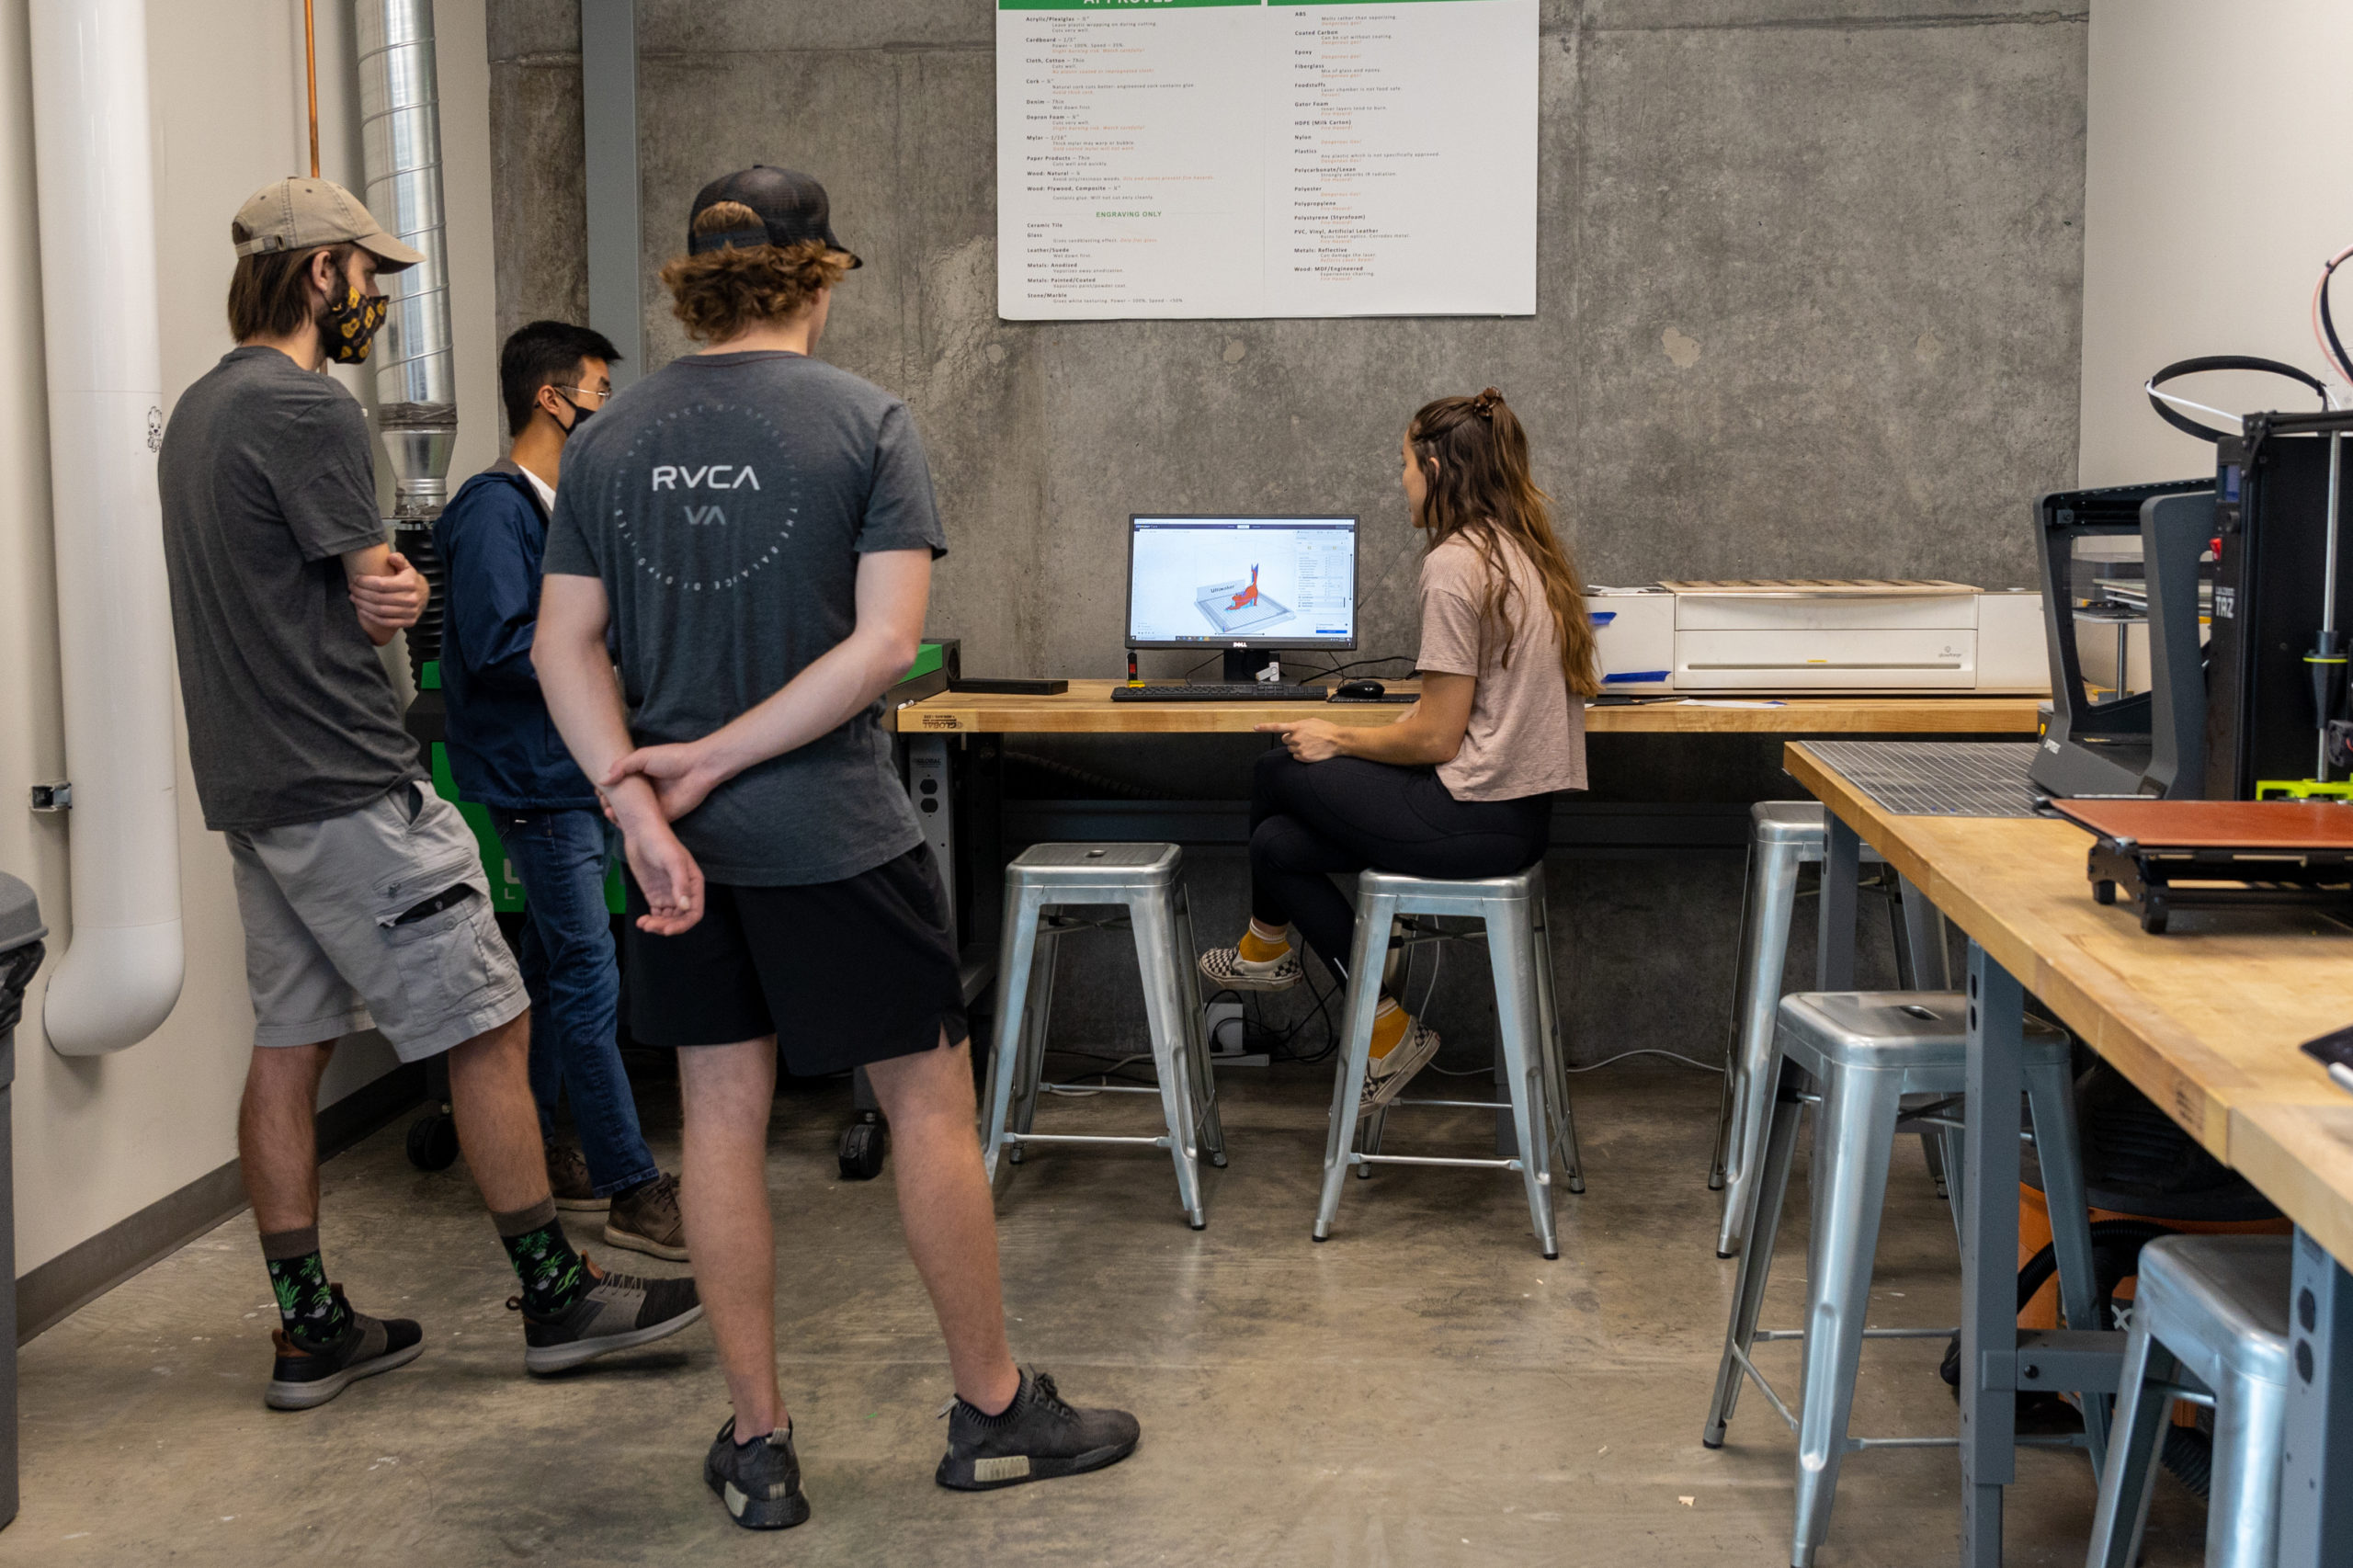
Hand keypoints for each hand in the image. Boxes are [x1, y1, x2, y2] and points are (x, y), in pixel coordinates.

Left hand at [351, 551, 428, 635]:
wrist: (424, 595)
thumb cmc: (410, 579)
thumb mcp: (406, 567)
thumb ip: (399, 559)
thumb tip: (391, 557)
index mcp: (409, 583)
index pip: (381, 584)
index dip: (365, 582)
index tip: (355, 579)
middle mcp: (411, 598)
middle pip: (378, 598)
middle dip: (361, 593)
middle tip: (352, 589)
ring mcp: (411, 612)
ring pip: (380, 611)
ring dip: (363, 605)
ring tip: (354, 598)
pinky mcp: (409, 622)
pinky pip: (386, 622)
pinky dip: (372, 617)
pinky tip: (362, 611)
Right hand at [603, 741, 729, 822]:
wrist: (698, 768)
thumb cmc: (672, 758)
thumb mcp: (642, 756)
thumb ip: (622, 767)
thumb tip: (601, 781)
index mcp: (638, 777)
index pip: (616, 786)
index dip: (605, 790)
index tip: (599, 792)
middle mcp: (643, 792)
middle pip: (621, 802)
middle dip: (608, 804)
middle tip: (604, 803)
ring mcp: (652, 805)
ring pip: (630, 815)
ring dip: (617, 817)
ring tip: (610, 812)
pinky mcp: (662, 816)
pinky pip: (644, 825)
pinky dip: (631, 826)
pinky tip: (621, 822)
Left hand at [613, 800, 704, 934]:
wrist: (641, 833)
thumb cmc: (661, 842)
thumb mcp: (673, 862)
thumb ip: (681, 885)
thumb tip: (685, 908)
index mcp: (694, 884)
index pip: (694, 912)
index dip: (683, 924)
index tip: (667, 930)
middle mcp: (683, 892)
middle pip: (680, 919)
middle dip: (666, 926)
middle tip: (650, 926)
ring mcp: (669, 894)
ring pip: (668, 919)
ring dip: (657, 926)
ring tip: (643, 924)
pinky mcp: (655, 895)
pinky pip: (656, 914)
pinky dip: (650, 921)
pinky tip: (641, 921)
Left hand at [1256, 718, 1348, 762]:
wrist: (1338, 740)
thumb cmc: (1326, 729)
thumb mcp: (1312, 721)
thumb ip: (1299, 725)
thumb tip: (1292, 729)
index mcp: (1297, 727)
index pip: (1277, 727)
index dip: (1265, 727)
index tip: (1255, 727)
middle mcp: (1296, 738)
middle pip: (1285, 740)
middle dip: (1291, 739)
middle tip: (1303, 738)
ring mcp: (1299, 748)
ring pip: (1291, 749)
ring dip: (1297, 747)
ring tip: (1310, 744)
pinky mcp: (1303, 757)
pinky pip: (1296, 757)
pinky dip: (1301, 755)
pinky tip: (1311, 750)